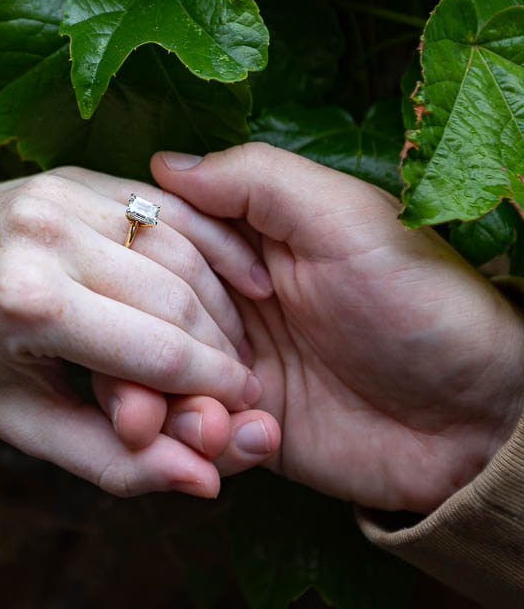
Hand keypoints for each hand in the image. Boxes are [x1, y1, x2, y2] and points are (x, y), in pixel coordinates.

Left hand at [0, 166, 272, 497]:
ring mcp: (60, 192)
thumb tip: (206, 482)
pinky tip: (239, 272)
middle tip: (244, 379)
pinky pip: (163, 203)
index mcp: (29, 305)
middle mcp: (46, 236)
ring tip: (237, 336)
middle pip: (177, 296)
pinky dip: (208, 237)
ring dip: (222, 293)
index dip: (216, 386)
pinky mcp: (71, 172)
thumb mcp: (26, 425)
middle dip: (224, 345)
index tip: (245, 408)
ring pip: (179, 244)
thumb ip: (117, 461)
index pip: (161, 352)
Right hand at [135, 145, 523, 512]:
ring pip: (153, 381)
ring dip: (158, 412)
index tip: (129, 307)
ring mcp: (234, 363)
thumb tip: (162, 163)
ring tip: (203, 430)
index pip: (156, 238)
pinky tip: (243, 444)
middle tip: (137, 402)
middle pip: (141, 316)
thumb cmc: (421, 300)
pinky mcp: (247, 425)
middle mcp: (228, 296)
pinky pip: (191, 435)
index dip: (137, 272)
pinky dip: (198, 446)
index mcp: (245, 237)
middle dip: (131, 360)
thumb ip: (255, 179)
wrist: (478, 417)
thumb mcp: (344, 218)